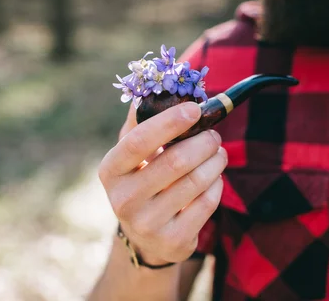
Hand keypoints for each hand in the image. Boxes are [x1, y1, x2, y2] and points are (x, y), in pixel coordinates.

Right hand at [99, 102, 226, 264]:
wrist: (147, 237)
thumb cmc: (142, 181)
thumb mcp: (132, 155)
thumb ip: (141, 122)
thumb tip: (152, 88)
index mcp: (111, 170)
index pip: (138, 141)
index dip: (169, 122)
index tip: (195, 109)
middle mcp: (123, 199)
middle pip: (175, 162)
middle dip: (203, 142)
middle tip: (214, 134)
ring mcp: (147, 223)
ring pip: (196, 181)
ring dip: (215, 161)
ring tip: (218, 153)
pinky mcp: (173, 240)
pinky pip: (207, 203)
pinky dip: (217, 184)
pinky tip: (214, 178)